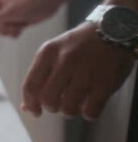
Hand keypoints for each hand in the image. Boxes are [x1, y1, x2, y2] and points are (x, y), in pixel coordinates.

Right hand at [0, 0, 60, 37]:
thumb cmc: (29, 2)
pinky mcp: (17, 19)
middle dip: (0, 29)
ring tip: (18, 27)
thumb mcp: (8, 13)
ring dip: (8, 31)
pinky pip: (10, 31)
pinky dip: (14, 32)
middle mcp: (0, 7)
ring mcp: (8, 14)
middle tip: (9, 26)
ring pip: (1, 29)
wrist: (49, 0)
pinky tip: (22, 28)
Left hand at [21, 22, 135, 119]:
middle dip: (52, 107)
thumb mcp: (55, 52)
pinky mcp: (106, 82)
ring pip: (68, 108)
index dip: (30, 104)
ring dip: (70, 111)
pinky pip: (90, 111)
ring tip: (76, 102)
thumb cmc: (80, 45)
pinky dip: (89, 113)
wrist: (115, 27)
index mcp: (48, 52)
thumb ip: (39, 77)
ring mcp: (87, 70)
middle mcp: (65, 60)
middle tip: (60, 103)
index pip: (30, 86)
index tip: (35, 111)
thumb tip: (26, 107)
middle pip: (47, 99)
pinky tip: (91, 103)